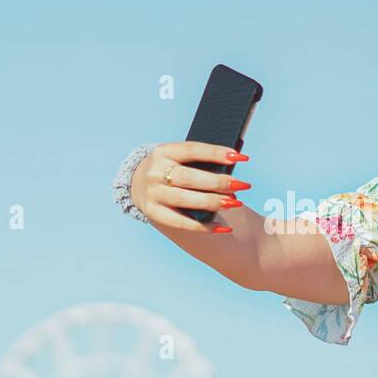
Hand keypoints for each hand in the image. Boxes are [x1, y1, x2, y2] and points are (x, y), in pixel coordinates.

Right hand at [132, 141, 249, 232]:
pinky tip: (223, 227)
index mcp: (163, 151)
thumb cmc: (168, 168)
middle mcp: (155, 172)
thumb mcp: (176, 157)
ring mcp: (153, 194)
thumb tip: (231, 170)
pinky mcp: (153, 213)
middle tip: (242, 185)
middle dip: (219, 182)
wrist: (134, 182)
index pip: (192, 150)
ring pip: (186, 200)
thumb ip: (198, 161)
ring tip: (234, 203)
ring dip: (213, 202)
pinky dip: (204, 226)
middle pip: (190, 178)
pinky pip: (181, 222)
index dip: (217, 153)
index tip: (241, 157)